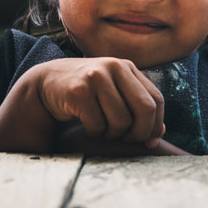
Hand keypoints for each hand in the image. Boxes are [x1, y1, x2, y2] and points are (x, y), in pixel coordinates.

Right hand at [32, 57, 164, 146]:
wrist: (46, 84)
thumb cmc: (86, 93)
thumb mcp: (114, 93)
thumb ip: (137, 107)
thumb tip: (160, 133)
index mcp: (127, 67)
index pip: (156, 100)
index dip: (155, 124)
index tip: (148, 141)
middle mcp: (114, 67)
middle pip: (144, 110)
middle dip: (139, 133)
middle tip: (128, 140)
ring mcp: (95, 77)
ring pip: (121, 121)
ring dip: (113, 134)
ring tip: (103, 129)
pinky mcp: (78, 91)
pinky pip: (98, 125)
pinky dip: (94, 132)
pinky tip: (85, 124)